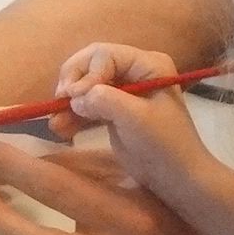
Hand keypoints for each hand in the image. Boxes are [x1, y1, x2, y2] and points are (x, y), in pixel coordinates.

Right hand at [54, 44, 210, 192]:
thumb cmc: (164, 145)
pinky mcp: (114, 110)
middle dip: (72, 83)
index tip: (73, 97)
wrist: (178, 179)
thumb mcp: (135, 118)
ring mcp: (123, 91)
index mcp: (147, 64)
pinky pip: (87, 104)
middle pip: (90, 65)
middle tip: (59, 102)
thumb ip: (103, 99)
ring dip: (68, 103)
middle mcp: (134, 71)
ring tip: (55, 123)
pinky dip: (73, 115)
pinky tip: (60, 129)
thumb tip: (73, 96)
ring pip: (85, 85)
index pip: (104, 55)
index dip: (85, 72)